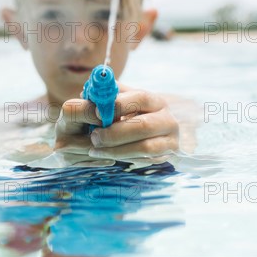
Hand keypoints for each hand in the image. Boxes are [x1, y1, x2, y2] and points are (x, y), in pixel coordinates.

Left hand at [54, 88, 179, 163]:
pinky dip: (124, 159)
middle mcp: (168, 120)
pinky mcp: (166, 158)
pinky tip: (107, 156)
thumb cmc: (132, 116)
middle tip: (94, 137)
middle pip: (143, 125)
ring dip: (117, 150)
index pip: (140, 98)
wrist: (153, 136)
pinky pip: (144, 161)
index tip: (97, 112)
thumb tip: (86, 94)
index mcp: (157, 102)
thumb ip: (109, 98)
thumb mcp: (124, 103)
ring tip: (95, 149)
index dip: (118, 105)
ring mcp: (170, 141)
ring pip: (145, 147)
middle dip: (115, 133)